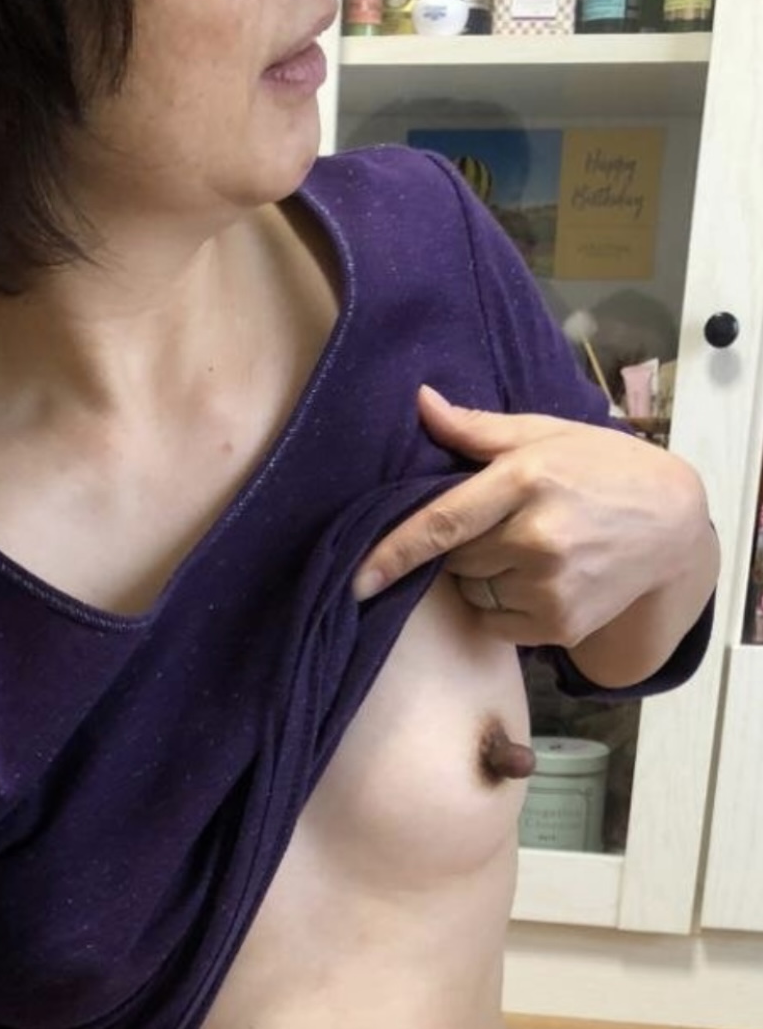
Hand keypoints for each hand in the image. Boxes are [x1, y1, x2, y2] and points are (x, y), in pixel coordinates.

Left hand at [353, 385, 710, 653]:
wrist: (672, 528)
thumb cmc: (603, 470)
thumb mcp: (548, 435)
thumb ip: (478, 430)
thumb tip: (420, 402)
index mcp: (526, 481)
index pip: (441, 524)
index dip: (393, 553)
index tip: (357, 580)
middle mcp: (536, 538)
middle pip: (453, 558)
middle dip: (465, 544)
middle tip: (506, 523)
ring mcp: (549, 587)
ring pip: (472, 591)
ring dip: (483, 576)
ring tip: (531, 550)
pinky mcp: (558, 625)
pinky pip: (496, 623)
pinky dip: (504, 606)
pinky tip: (542, 579)